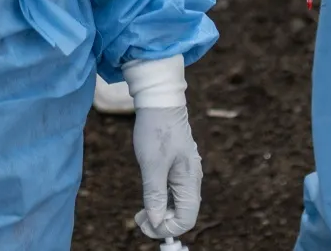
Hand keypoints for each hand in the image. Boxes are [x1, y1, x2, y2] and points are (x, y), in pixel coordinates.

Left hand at [132, 104, 201, 238]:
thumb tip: (157, 223)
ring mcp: (185, 174)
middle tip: (138, 219)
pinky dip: (161, 201)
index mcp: (190, 180)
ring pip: (177, 204)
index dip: (167, 229)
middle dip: (162, 223)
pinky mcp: (178, 168)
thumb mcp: (152, 165)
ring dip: (160, 213)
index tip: (146, 226)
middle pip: (183, 214)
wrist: (159, 101)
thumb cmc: (156, 130)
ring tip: (140, 213)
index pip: (186, 219)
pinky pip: (173, 193)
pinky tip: (148, 198)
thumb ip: (155, 195)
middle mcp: (192, 180)